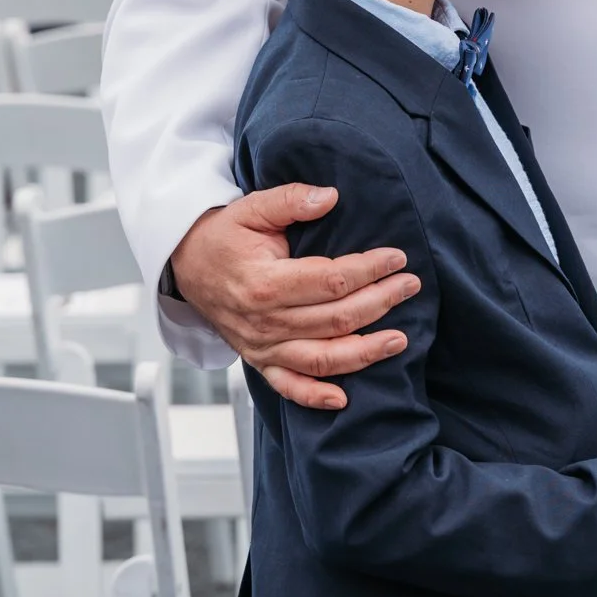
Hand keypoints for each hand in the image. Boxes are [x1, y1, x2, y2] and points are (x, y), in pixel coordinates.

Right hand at [170, 186, 417, 410]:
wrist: (186, 267)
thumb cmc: (224, 237)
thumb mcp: (251, 207)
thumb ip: (290, 199)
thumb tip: (330, 196)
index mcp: (265, 282)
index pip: (329, 280)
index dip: (368, 270)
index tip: (397, 257)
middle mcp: (265, 320)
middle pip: (334, 319)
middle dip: (379, 302)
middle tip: (410, 286)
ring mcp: (262, 346)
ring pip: (321, 358)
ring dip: (364, 353)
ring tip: (400, 340)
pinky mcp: (259, 361)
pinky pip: (288, 386)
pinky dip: (314, 396)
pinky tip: (344, 399)